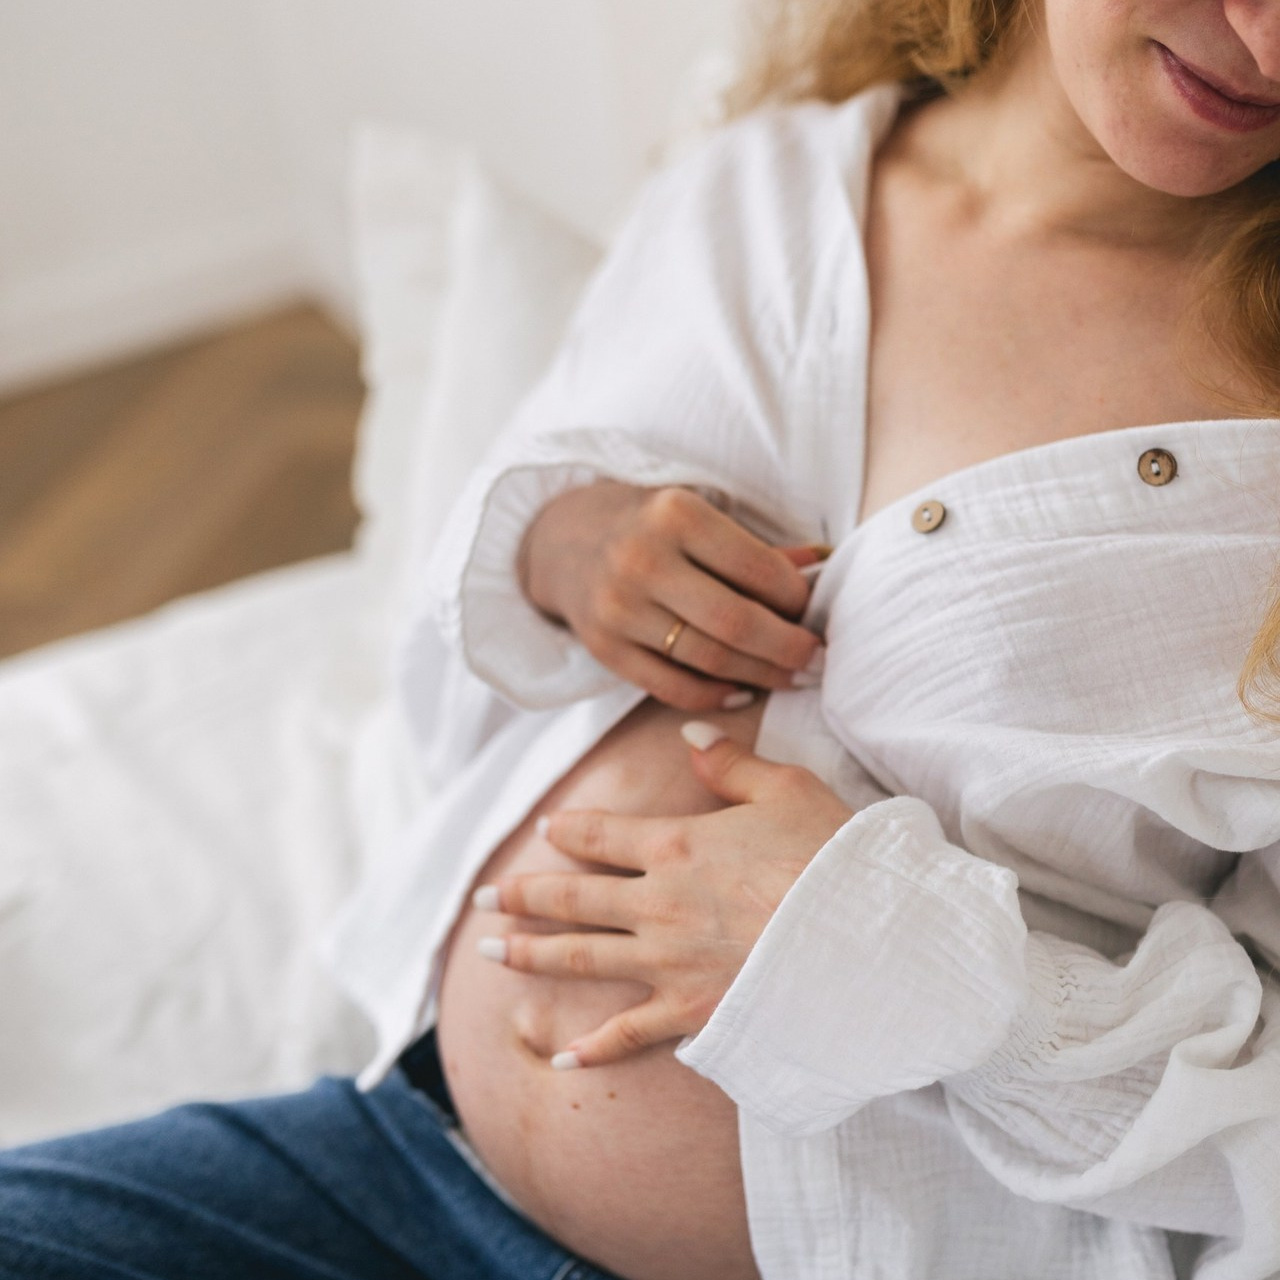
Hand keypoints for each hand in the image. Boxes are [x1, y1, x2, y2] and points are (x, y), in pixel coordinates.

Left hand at [471, 723, 854, 1067]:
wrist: (869, 938)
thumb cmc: (833, 856)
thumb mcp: (785, 788)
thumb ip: (729, 763)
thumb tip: (689, 734)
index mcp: (676, 845)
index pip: (600, 836)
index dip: (566, 833)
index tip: (541, 832)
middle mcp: (657, 904)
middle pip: (572, 899)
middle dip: (521, 897)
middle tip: (480, 899)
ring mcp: (669, 962)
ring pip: (581, 958)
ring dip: (531, 955)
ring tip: (489, 953)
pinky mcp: (691, 1012)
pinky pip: (629, 1034)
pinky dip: (592, 1047)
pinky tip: (559, 1056)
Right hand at [518, 481, 826, 711]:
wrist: (566, 542)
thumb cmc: (653, 528)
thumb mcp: (699, 518)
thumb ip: (757, 550)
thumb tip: (820, 570)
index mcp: (675, 514)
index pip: (756, 568)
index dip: (796, 599)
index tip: (812, 613)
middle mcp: (642, 560)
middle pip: (735, 622)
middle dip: (788, 648)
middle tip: (817, 660)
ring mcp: (618, 609)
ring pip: (708, 659)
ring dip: (760, 675)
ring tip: (790, 678)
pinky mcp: (604, 648)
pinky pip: (672, 687)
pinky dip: (715, 696)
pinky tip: (742, 692)